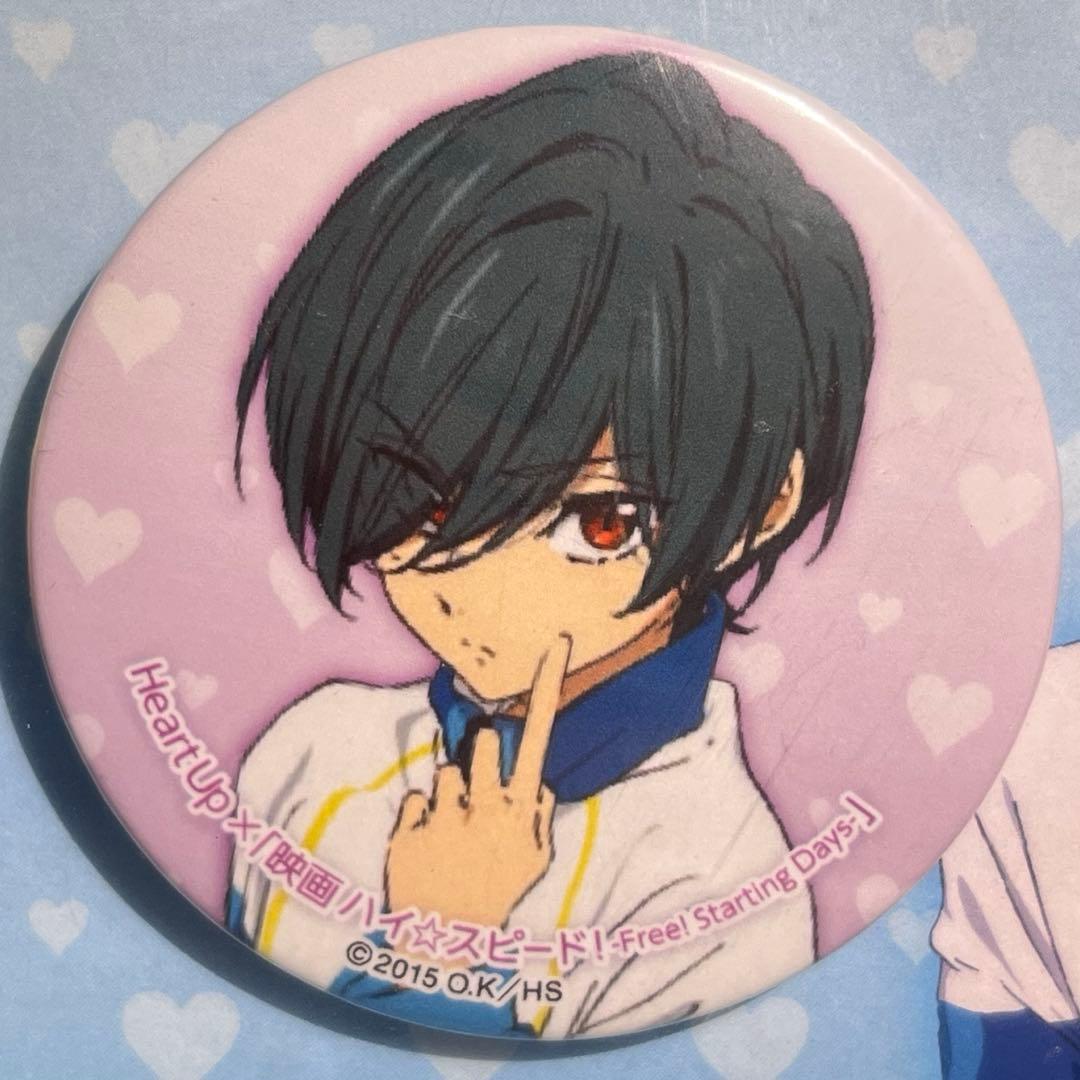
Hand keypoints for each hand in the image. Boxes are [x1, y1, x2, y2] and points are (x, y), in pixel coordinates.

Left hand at [385, 634, 571, 928]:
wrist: (442, 941)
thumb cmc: (495, 893)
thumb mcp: (534, 860)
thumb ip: (541, 817)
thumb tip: (540, 785)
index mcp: (523, 810)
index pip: (538, 736)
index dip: (547, 687)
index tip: (555, 641)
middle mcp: (489, 807)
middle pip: (482, 744)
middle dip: (477, 761)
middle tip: (474, 800)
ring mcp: (448, 818)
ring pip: (447, 771)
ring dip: (449, 796)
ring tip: (449, 835)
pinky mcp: (410, 829)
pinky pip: (416, 799)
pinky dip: (419, 819)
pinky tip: (425, 848)